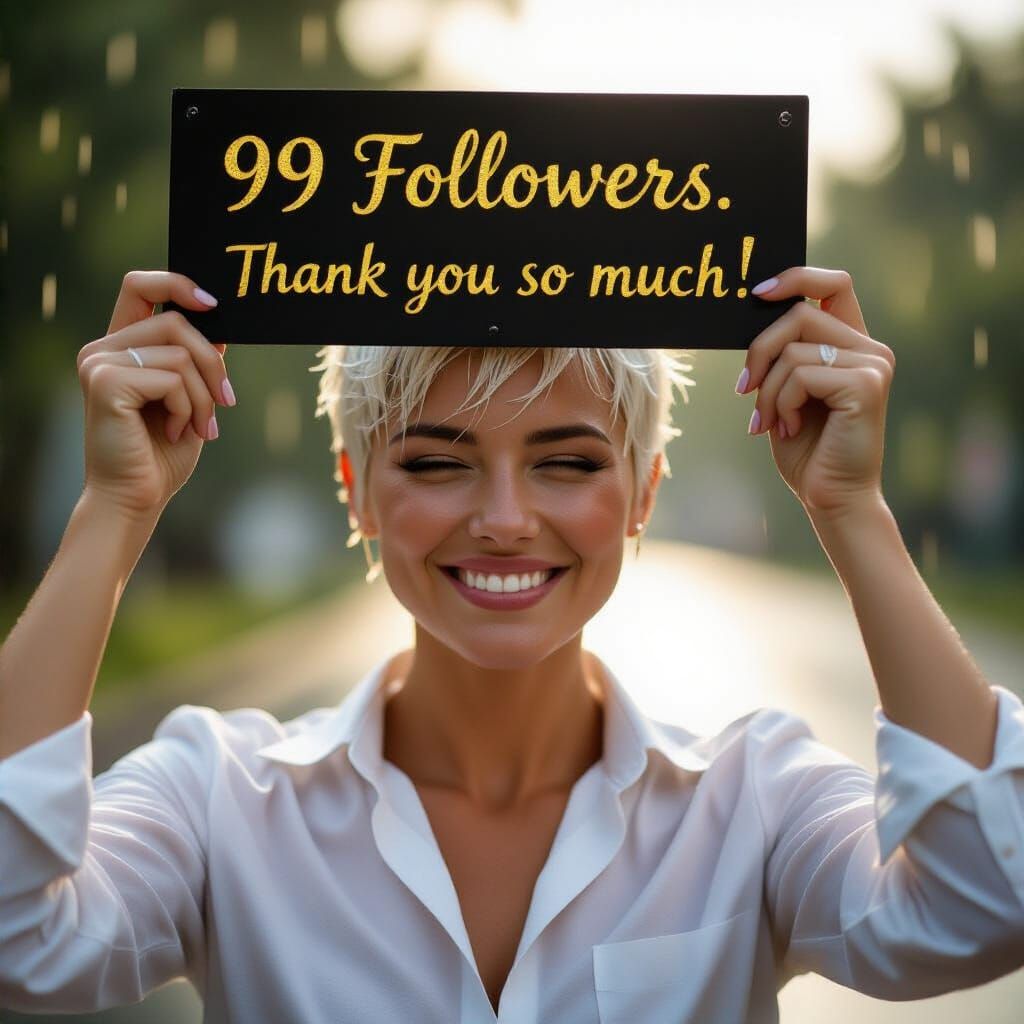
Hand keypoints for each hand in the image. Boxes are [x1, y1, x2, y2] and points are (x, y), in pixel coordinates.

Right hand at [76, 270, 232, 519]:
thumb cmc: (163, 452)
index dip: (177, 282)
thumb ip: (196, 360)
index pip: (139, 285)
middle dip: (213, 364)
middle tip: (226, 401)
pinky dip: (188, 407)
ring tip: (198, 426)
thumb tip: (220, 326)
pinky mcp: (105, 382)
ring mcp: (99, 363)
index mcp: (120, 346)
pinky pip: (172, 378)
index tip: (214, 304)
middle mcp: (103, 349)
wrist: (138, 499)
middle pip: (176, 321)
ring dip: (204, 395)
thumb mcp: (190, 398)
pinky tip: (177, 432)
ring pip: (181, 353)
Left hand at [737, 267, 894, 517]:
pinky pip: (800, 375)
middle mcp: (869, 348)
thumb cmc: (806, 448)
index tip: (756, 293)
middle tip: (745, 390)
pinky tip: (788, 428)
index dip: (795, 277)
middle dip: (759, 352)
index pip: (833, 282)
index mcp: (851, 344)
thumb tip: (752, 313)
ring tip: (771, 421)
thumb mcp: (786, 392)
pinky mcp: (867, 384)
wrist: (830, 497)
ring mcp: (873, 364)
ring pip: (792, 350)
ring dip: (767, 390)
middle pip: (797, 314)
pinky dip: (781, 403)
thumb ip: (782, 354)